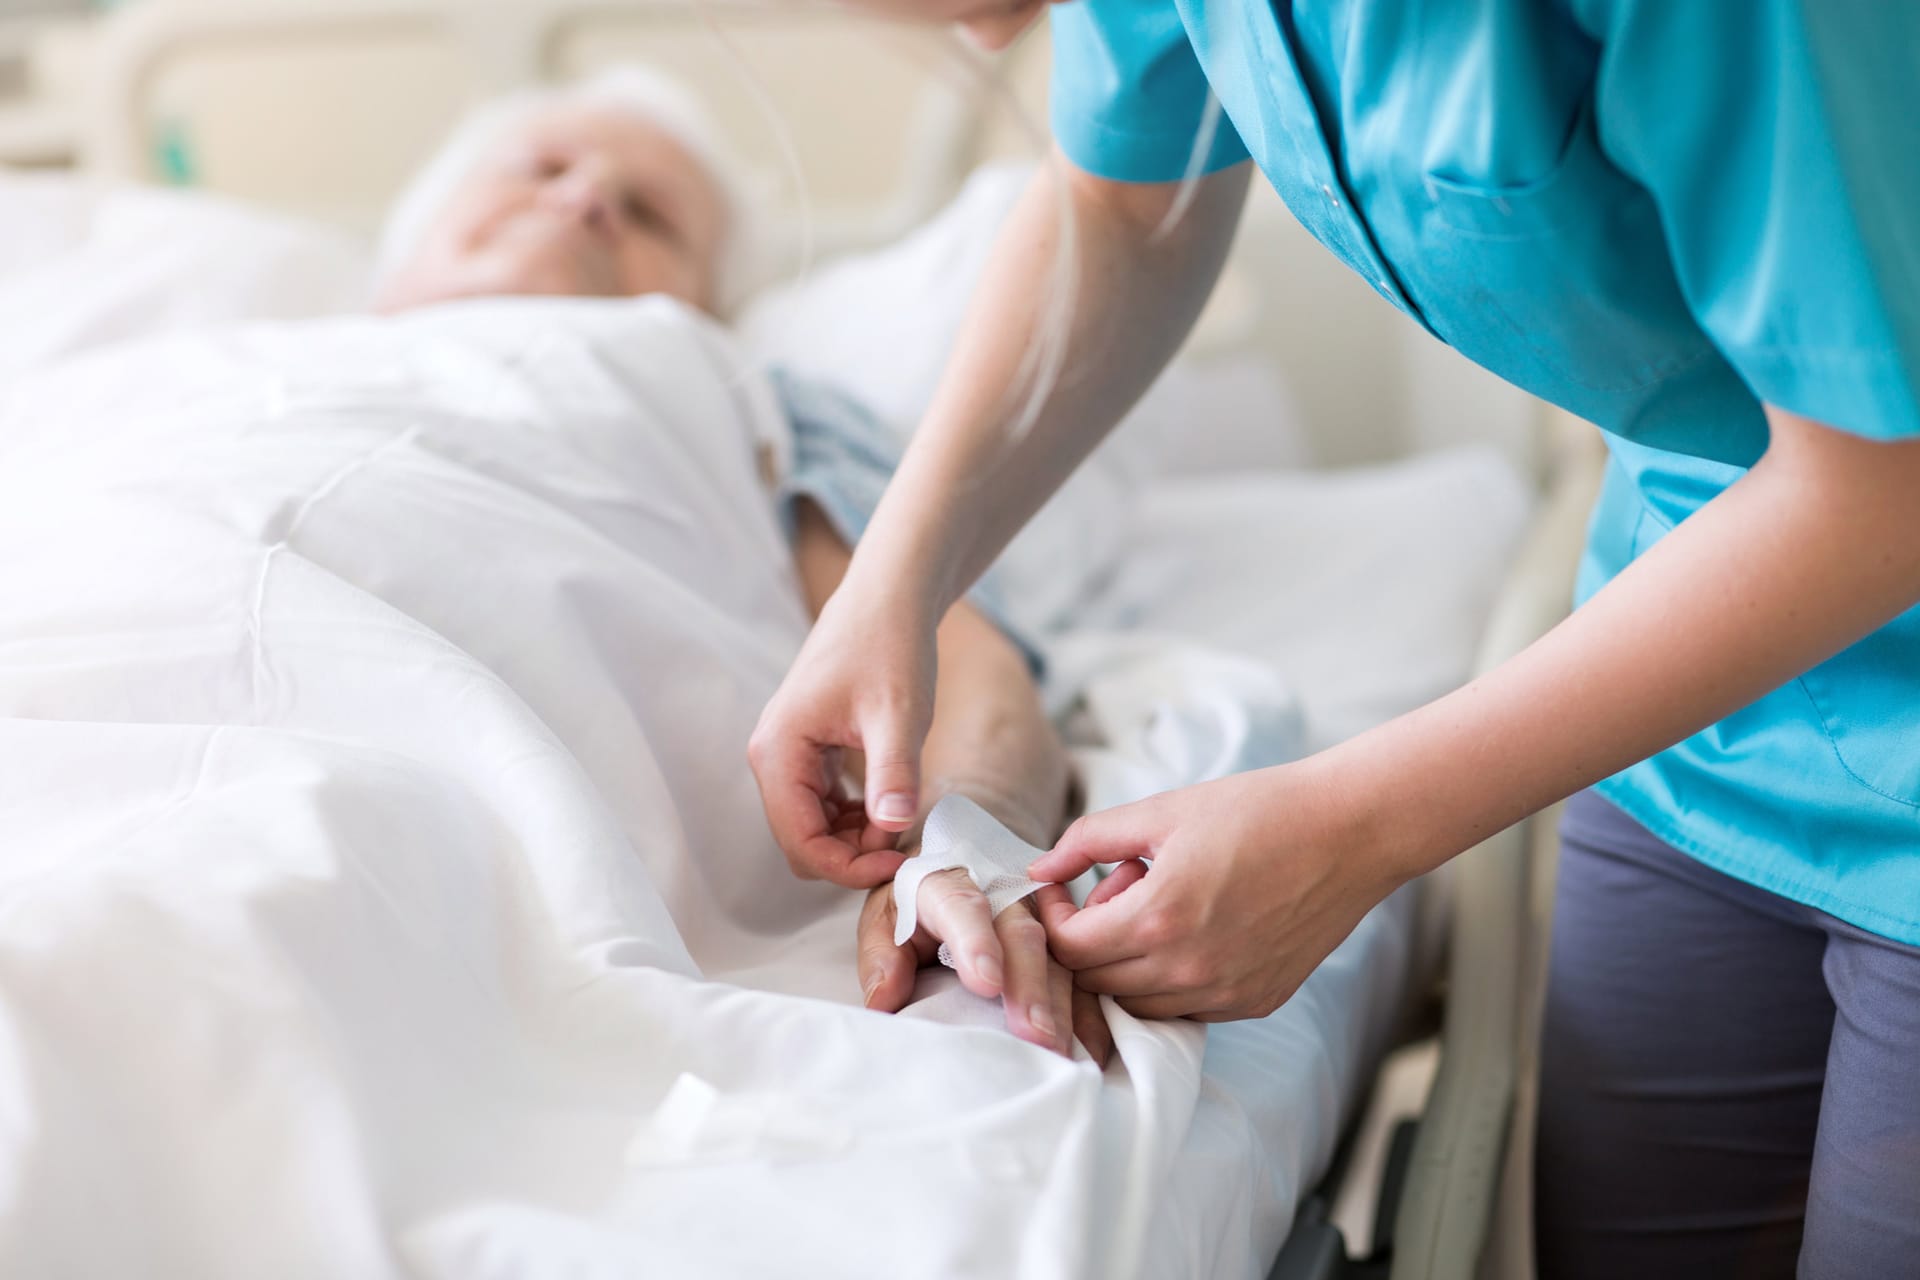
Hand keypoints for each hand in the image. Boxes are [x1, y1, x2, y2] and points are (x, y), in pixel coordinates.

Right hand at [750, 589, 937, 887]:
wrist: (887, 598)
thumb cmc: (891, 646)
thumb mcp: (900, 713)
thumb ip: (894, 771)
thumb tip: (894, 825)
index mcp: (778, 752)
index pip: (801, 843)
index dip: (849, 867)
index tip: (901, 862)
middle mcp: (771, 757)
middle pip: (801, 843)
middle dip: (851, 856)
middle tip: (905, 845)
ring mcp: (787, 755)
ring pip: (812, 828)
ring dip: (855, 840)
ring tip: (902, 821)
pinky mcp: (807, 751)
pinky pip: (822, 806)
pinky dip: (855, 818)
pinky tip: (891, 805)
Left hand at [856, 870, 1117, 1065]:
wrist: (956, 870)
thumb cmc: (915, 905)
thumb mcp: (885, 919)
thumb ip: (882, 956)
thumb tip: (883, 1001)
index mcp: (947, 881)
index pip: (963, 906)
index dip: (975, 942)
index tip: (985, 984)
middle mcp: (1002, 894)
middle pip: (1022, 934)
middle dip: (1030, 986)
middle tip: (1034, 1035)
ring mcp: (1040, 917)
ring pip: (1059, 957)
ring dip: (1063, 1008)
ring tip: (1062, 1053)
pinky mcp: (1063, 942)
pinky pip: (1082, 976)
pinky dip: (1087, 1015)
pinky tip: (1089, 1050)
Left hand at [1027, 763, 1409, 1021]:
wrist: (1349, 832)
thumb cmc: (1256, 810)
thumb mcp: (1162, 810)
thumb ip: (1088, 839)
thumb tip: (1039, 870)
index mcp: (1158, 918)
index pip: (1068, 950)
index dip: (1054, 919)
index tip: (1066, 886)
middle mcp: (1189, 970)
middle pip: (1095, 983)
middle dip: (1088, 938)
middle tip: (1118, 885)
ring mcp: (1225, 993)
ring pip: (1137, 1005)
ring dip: (1127, 963)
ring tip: (1159, 904)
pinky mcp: (1255, 1002)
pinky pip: (1184, 1010)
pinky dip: (1168, 981)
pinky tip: (1192, 928)